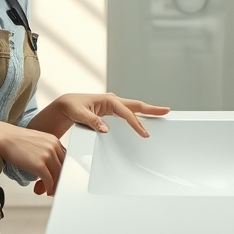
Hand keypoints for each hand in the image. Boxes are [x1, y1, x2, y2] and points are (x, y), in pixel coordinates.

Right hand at [0, 124, 65, 196]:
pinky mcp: (40, 165)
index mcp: (53, 140)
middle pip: (63, 168)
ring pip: (58, 175)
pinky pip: (49, 181)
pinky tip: (47, 191)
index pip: (64, 159)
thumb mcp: (36, 141)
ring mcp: (47, 156)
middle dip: (59, 179)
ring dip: (55, 186)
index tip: (59, 176)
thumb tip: (47, 165)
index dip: (62, 170)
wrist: (4, 137)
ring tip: (50, 191)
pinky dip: (49, 188)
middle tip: (56, 186)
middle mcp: (53, 147)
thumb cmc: (15, 139)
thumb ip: (45, 151)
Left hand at [55, 93, 169, 137]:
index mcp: (108, 100)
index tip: (145, 134)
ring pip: (134, 109)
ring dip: (148, 112)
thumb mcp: (79, 114)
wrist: (66, 105)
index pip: (127, 113)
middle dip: (152, 109)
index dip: (137, 124)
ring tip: (161, 114)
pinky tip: (144, 121)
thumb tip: (106, 129)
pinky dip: (138, 116)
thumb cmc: (71, 107)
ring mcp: (113, 106)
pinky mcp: (112, 111)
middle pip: (137, 105)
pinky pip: (129, 114)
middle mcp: (113, 101)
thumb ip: (93, 121)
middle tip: (167, 111)